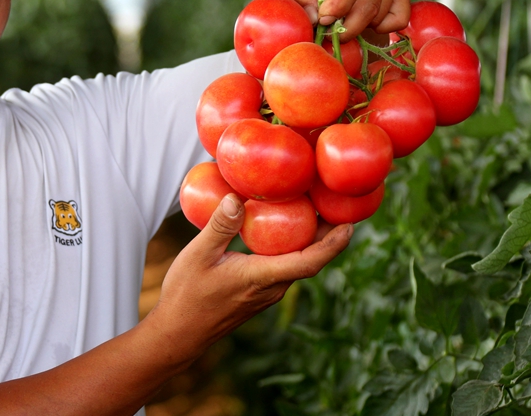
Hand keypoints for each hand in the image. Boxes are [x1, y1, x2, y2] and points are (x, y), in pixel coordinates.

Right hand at [147, 194, 351, 359]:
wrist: (178, 333)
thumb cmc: (186, 295)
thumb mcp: (198, 255)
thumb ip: (220, 226)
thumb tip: (235, 197)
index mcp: (262, 277)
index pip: (310, 261)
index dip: (333, 244)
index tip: (351, 226)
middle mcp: (272, 288)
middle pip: (310, 259)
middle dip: (327, 234)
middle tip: (335, 203)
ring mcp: (266, 293)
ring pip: (297, 264)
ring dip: (309, 240)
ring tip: (312, 210)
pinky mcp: (258, 294)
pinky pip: (283, 268)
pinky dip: (290, 247)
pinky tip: (280, 230)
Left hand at [283, 0, 409, 36]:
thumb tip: (314, 17)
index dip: (339, 5)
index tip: (321, 19)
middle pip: (369, 1)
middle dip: (346, 24)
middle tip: (326, 31)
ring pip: (381, 12)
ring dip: (358, 25)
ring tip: (338, 18)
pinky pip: (399, 16)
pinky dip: (380, 27)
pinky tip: (361, 19)